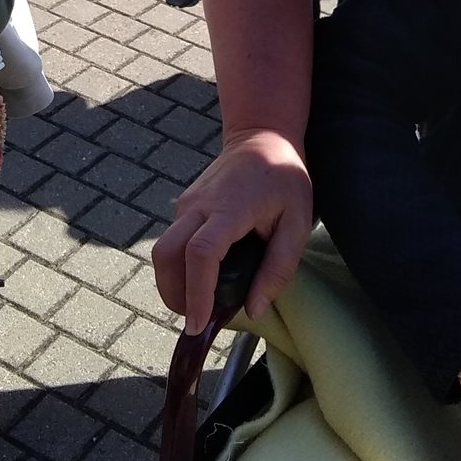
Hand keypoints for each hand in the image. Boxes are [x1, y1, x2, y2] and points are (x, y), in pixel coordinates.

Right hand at [153, 127, 313, 332]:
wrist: (260, 136)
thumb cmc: (284, 179)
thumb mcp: (297, 223)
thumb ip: (278, 268)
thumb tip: (253, 309)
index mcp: (230, 207)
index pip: (201, 253)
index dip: (196, 291)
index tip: (199, 323)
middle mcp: (199, 205)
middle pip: (166, 254)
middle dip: (173, 294)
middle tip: (196, 320)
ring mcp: (187, 203)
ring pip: (163, 251)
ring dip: (173, 284)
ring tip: (201, 305)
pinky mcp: (183, 206)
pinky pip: (172, 242)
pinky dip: (179, 268)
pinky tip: (203, 280)